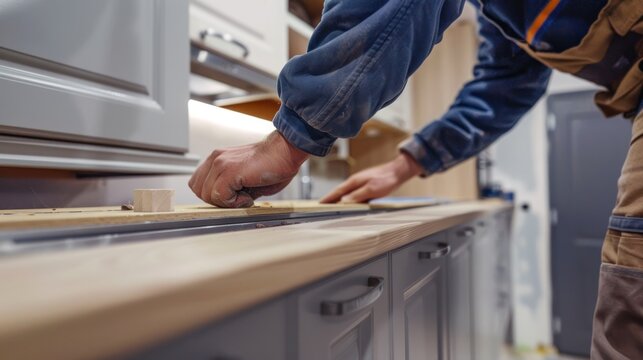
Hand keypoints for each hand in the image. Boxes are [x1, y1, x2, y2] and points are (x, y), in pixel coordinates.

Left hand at [189, 131, 308, 207]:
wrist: (286, 151)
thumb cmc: (271, 164)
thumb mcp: (243, 178)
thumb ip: (230, 188)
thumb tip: (225, 203)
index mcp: (217, 159)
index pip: (198, 184)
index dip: (213, 196)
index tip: (232, 197)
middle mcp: (216, 159)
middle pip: (200, 192)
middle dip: (219, 201)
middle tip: (240, 197)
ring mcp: (221, 164)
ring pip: (208, 195)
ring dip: (227, 202)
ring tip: (246, 195)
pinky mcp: (229, 171)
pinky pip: (220, 196)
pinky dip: (234, 202)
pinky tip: (248, 196)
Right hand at [320, 152, 422, 202]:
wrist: (398, 172)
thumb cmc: (386, 180)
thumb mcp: (371, 189)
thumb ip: (357, 195)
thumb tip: (343, 202)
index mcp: (354, 182)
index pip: (336, 192)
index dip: (327, 198)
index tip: (318, 204)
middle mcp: (355, 181)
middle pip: (339, 192)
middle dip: (330, 199)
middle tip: (320, 206)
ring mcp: (360, 183)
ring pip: (346, 193)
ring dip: (338, 199)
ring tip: (331, 206)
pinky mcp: (365, 185)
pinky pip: (353, 193)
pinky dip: (348, 199)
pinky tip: (348, 203)